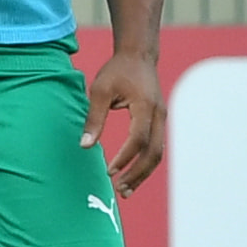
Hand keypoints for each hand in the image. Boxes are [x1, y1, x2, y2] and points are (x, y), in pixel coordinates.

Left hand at [81, 47, 164, 195]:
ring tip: (126, 188)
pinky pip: (155, 146)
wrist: (138, 56)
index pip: (138, 139)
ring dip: (143, 172)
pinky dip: (145, 162)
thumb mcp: (99, 91)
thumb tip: (85, 146)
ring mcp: (161, 119)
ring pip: (158, 153)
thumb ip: (94, 118)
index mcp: (145, 107)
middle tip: (120, 189)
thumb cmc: (116, 72)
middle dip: (138, 174)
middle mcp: (158, 115)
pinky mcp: (158, 121)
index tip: (109, 170)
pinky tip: (132, 172)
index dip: (125, 157)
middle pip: (154, 152)